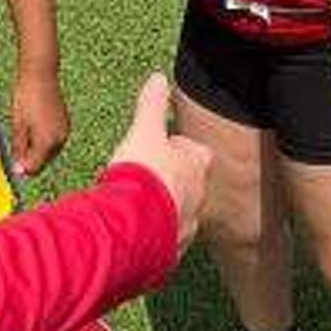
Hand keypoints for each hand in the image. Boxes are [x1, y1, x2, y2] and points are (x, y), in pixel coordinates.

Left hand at [9, 64, 69, 176]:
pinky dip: (44, 139)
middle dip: (29, 157)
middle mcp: (59, 140)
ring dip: (36, 149)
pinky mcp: (65, 124)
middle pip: (42, 162)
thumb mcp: (18, 126)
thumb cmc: (27, 98)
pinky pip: (54, 140)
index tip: (12, 158)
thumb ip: (19, 149)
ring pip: (48, 152)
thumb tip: (18, 169)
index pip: (34, 168)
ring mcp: (64, 132)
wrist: (40, 75)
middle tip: (17, 139)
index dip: (21, 168)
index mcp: (47, 143)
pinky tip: (34, 125)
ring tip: (25, 129)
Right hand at [106, 74, 209, 253]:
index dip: (180, 149)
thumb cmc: (142, 175)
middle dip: (171, 181)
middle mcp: (198, 199)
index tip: (161, 148)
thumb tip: (158, 77)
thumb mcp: (144, 132)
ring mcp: (186, 228)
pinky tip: (132, 229)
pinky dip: (151, 234)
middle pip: (189, 185)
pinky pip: (163, 240)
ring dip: (160, 209)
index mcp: (196, 168)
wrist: (132, 228)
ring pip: (177, 214)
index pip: (198, 153)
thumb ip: (152, 105)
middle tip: (145, 177)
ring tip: (135, 204)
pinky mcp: (169, 253)